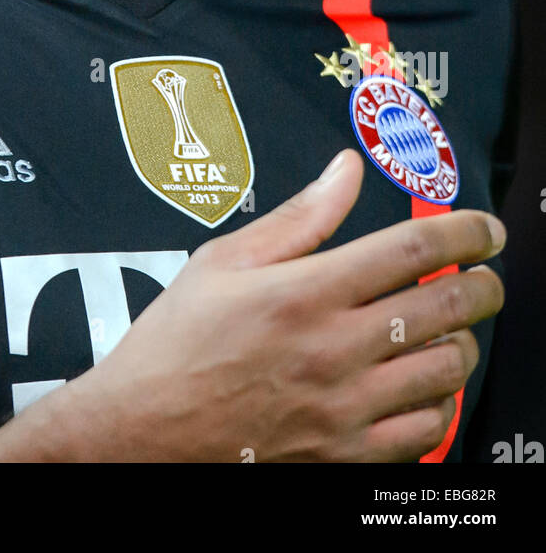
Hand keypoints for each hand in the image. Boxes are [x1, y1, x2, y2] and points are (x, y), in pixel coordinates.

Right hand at [70, 149, 504, 461]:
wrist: (141, 434)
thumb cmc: (176, 346)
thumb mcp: (223, 262)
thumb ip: (297, 217)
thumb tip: (343, 171)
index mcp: (305, 292)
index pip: (413, 251)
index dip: (466, 232)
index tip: (485, 230)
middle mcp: (333, 350)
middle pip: (446, 307)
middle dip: (483, 284)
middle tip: (486, 275)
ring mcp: (344, 409)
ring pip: (445, 370)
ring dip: (462, 342)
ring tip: (449, 329)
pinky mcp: (346, 457)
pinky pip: (428, 433)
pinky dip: (442, 404)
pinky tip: (424, 385)